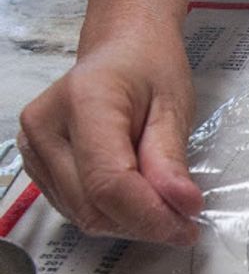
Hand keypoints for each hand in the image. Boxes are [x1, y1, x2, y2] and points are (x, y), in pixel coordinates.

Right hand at [18, 24, 201, 244]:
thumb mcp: (174, 106)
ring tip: (163, 199)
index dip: (151, 215)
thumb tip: (181, 206)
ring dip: (130, 221)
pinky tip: (138, 193)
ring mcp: (34, 147)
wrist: (121, 48)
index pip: (109, 183)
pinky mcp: (37, 163)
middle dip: (145, 221)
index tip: (189, 226)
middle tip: (185, 216)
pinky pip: (76, 208)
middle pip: (93, 205)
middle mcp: (45, 127)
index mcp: (83, 102)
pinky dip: (112, 212)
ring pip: (83, 215)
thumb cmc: (150, 67)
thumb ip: (171, 160)